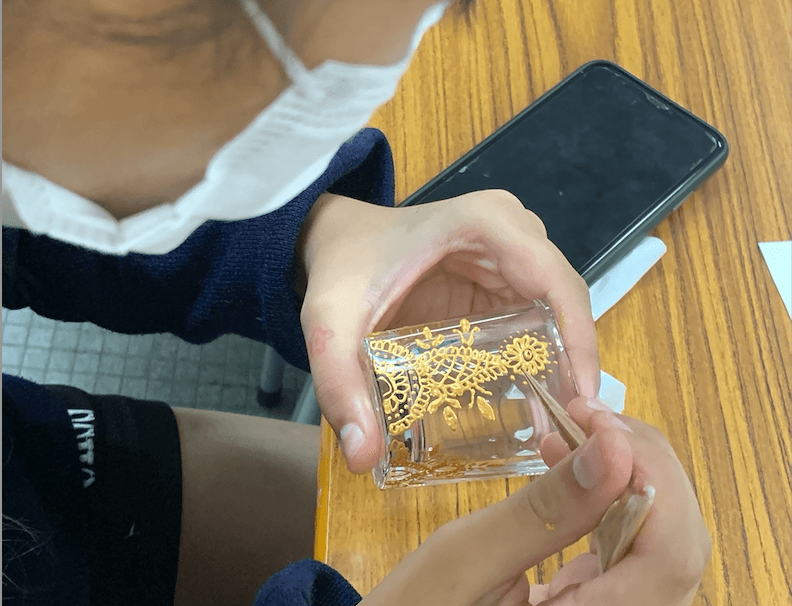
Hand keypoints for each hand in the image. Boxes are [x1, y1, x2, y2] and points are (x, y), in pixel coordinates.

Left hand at [298, 191, 598, 471]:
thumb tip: (364, 457)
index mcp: (488, 224)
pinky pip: (534, 316)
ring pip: (555, 313)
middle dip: (572, 366)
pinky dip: (536, 357)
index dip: (581, 344)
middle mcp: (513, 232)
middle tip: (565, 429)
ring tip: (552, 425)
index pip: (558, 284)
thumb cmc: (341, 268)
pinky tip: (528, 401)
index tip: (580, 404)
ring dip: (558, 366)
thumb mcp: (331, 323)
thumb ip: (339, 385)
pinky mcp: (501, 275)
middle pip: (564, 304)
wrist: (336, 239)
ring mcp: (511, 252)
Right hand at [362, 400, 709, 605]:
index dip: (653, 478)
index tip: (601, 424)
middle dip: (639, 466)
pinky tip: (573, 467)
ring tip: (573, 433)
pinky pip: (630, 545)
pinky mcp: (601, 601)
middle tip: (584, 417)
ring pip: (659, 539)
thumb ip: (546, 509)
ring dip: (624, 475)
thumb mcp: (468, 556)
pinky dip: (607, 496)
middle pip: (676, 543)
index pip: (671, 555)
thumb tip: (612, 446)